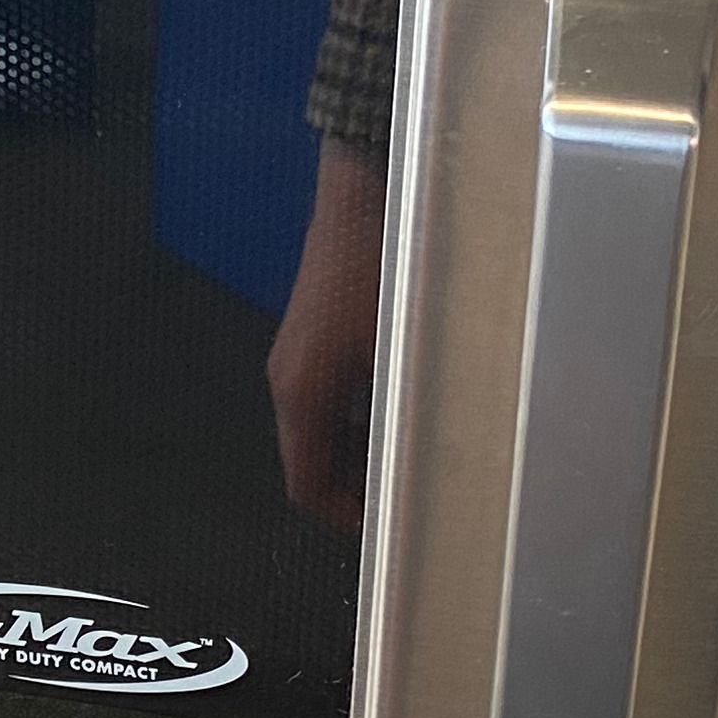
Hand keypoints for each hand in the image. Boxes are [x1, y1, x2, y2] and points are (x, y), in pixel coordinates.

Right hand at [266, 142, 387, 529]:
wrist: (362, 190)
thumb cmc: (384, 266)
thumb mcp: (404, 347)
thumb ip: (408, 411)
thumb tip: (431, 463)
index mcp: (301, 395)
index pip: (306, 487)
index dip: (345, 519)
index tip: (390, 527)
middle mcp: (286, 382)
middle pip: (308, 464)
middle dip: (354, 490)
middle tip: (408, 498)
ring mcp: (293, 359)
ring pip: (316, 434)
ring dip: (356, 456)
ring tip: (410, 459)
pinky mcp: (307, 339)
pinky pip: (323, 403)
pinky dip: (353, 423)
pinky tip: (398, 412)